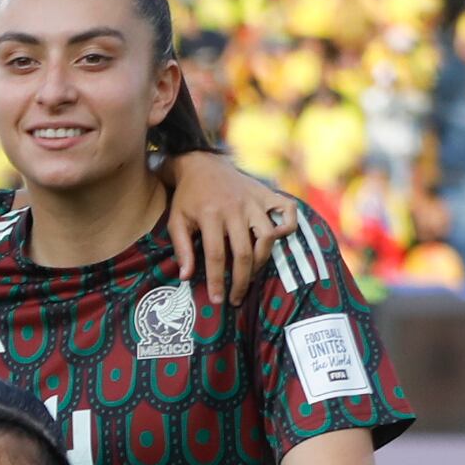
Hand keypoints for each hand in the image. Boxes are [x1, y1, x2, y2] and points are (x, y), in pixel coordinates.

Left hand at [159, 154, 293, 304]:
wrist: (201, 164)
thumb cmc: (188, 198)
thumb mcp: (176, 222)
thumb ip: (182, 249)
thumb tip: (187, 277)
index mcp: (210, 215)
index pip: (216, 256)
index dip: (218, 281)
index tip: (218, 300)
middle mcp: (235, 208)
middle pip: (244, 252)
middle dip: (242, 280)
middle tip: (237, 298)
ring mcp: (254, 200)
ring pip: (268, 236)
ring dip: (261, 260)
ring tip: (251, 275)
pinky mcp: (266, 193)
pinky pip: (288, 209)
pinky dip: (288, 225)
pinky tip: (277, 240)